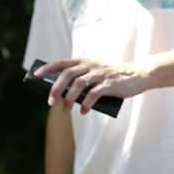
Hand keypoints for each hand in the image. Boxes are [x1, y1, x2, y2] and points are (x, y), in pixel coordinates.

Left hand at [34, 58, 150, 114]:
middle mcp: (91, 66)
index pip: (62, 62)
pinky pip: (93, 94)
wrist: (137, 76)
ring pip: (78, 84)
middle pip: (67, 74)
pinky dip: (86, 104)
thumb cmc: (111, 78)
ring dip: (69, 99)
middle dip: (56, 89)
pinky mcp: (110, 84)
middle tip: (50, 102)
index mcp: (85, 62)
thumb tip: (62, 96)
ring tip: (67, 110)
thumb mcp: (95, 75)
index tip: (36, 75)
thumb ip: (81, 81)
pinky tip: (83, 111)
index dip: (48, 68)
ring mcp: (100, 74)